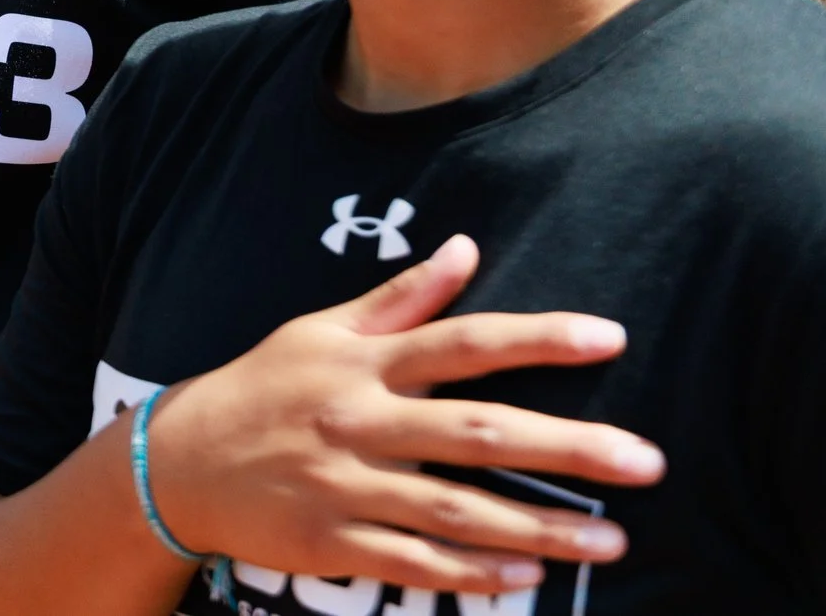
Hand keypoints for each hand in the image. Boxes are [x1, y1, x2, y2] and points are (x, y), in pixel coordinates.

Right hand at [150, 235, 663, 597]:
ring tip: (614, 542)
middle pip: (476, 431)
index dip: (539, 338)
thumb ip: (398, 299)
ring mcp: (344, 486)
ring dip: (541, 528)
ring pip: (457, 511)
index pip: (463, 342)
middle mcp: (359, 421)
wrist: (177, 462)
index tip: (612, 338)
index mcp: (362, 363)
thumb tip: (466, 247)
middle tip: (648, 462)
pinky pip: (412, 564)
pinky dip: (471, 575)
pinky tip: (525, 579)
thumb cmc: (262, 388)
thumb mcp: (319, 331)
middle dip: (568, 448)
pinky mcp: (331, 544)